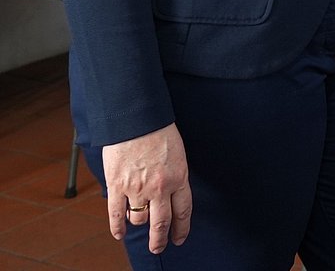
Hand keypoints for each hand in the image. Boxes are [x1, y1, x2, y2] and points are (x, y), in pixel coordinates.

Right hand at [101, 123, 191, 252]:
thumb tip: (171, 192)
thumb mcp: (178, 154)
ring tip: (140, 226)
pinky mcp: (117, 186)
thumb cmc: (159, 131)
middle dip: (160, 240)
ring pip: (139, 219)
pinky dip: (117, 227)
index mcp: (179, 178)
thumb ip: (175, 175)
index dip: (181, 228)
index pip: (183, 211)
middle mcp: (160, 188)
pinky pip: (117, 214)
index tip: (179, 239)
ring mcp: (138, 189)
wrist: (136, 120)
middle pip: (162, 223)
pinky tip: (119, 234)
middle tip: (159, 248)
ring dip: (140, 225)